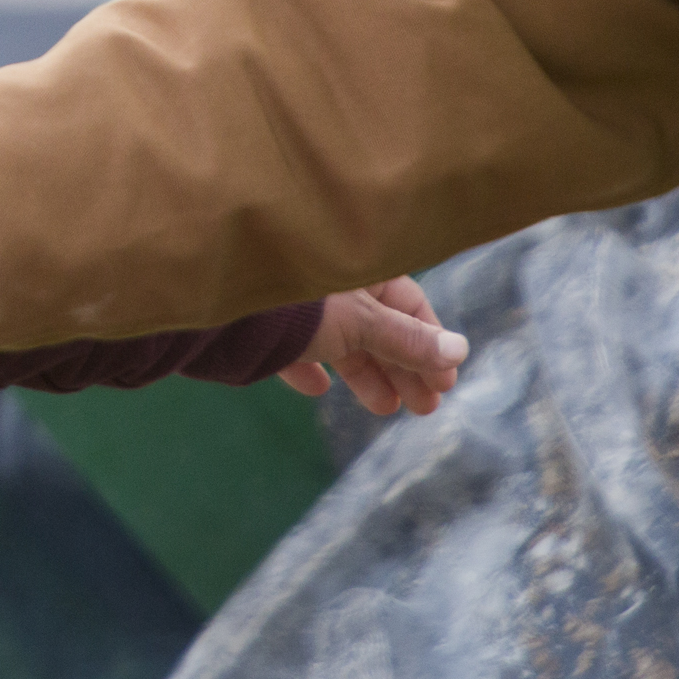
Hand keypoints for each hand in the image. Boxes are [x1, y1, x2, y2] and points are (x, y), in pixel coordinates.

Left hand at [279, 276, 467, 416]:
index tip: (446, 382)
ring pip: (341, 343)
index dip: (430, 344)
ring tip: (386, 408)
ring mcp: (296, 306)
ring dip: (367, 375)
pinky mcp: (263, 329)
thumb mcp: (361, 324)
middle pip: (378, 328)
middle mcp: (331, 285)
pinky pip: (294, 350)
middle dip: (404, 368)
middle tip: (426, 408)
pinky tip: (319, 390)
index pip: (409, 305)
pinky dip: (310, 369)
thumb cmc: (298, 303)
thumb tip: (460, 351)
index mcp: (359, 271)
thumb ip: (407, 340)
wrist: (218, 308)